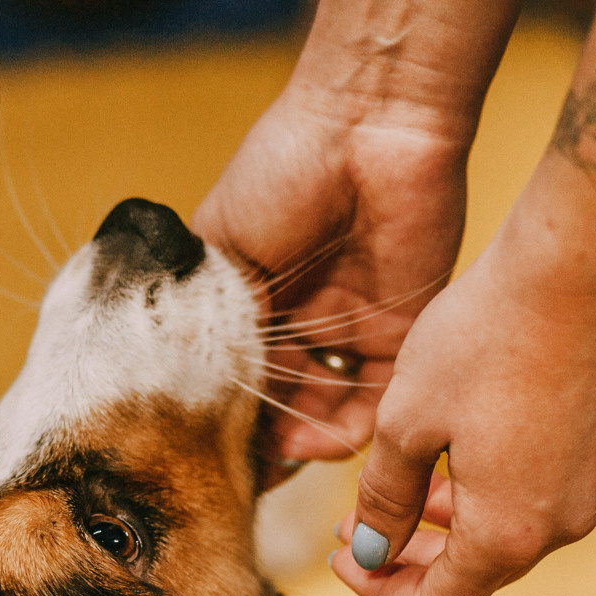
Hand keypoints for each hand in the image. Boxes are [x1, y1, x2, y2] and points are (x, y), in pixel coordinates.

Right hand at [194, 91, 470, 481]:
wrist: (370, 125)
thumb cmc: (283, 170)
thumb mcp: (220, 250)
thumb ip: (208, 322)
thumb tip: (192, 396)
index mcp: (256, 301)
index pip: (236, 377)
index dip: (219, 418)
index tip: (196, 455)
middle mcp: (304, 324)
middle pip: (281, 405)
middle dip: (258, 442)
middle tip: (235, 470)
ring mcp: (353, 334)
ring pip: (325, 415)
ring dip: (300, 444)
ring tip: (277, 455)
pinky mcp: (402, 337)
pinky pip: (377, 404)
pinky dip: (348, 433)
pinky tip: (320, 443)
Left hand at [330, 237, 595, 595]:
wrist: (570, 268)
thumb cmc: (479, 342)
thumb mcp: (405, 424)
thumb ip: (385, 499)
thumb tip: (372, 552)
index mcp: (509, 533)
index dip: (379, 590)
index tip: (339, 555)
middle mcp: (561, 524)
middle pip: (474, 574)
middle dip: (407, 555)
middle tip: (351, 524)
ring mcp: (589, 487)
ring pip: (504, 533)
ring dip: (445, 524)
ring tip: (395, 486)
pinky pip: (533, 496)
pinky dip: (484, 494)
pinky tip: (449, 454)